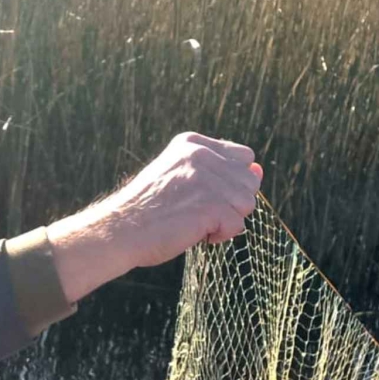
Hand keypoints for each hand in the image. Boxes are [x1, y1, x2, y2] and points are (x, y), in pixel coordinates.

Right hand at [47, 133, 262, 301]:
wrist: (120, 230)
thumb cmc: (147, 210)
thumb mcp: (178, 175)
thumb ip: (217, 170)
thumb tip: (258, 171)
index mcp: (192, 143)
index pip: (242, 157)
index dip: (230, 183)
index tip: (203, 196)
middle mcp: (202, 155)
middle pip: (248, 181)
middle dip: (231, 203)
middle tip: (199, 213)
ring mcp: (207, 179)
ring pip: (247, 203)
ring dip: (227, 220)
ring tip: (197, 224)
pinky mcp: (211, 205)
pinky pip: (238, 224)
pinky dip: (221, 236)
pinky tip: (197, 234)